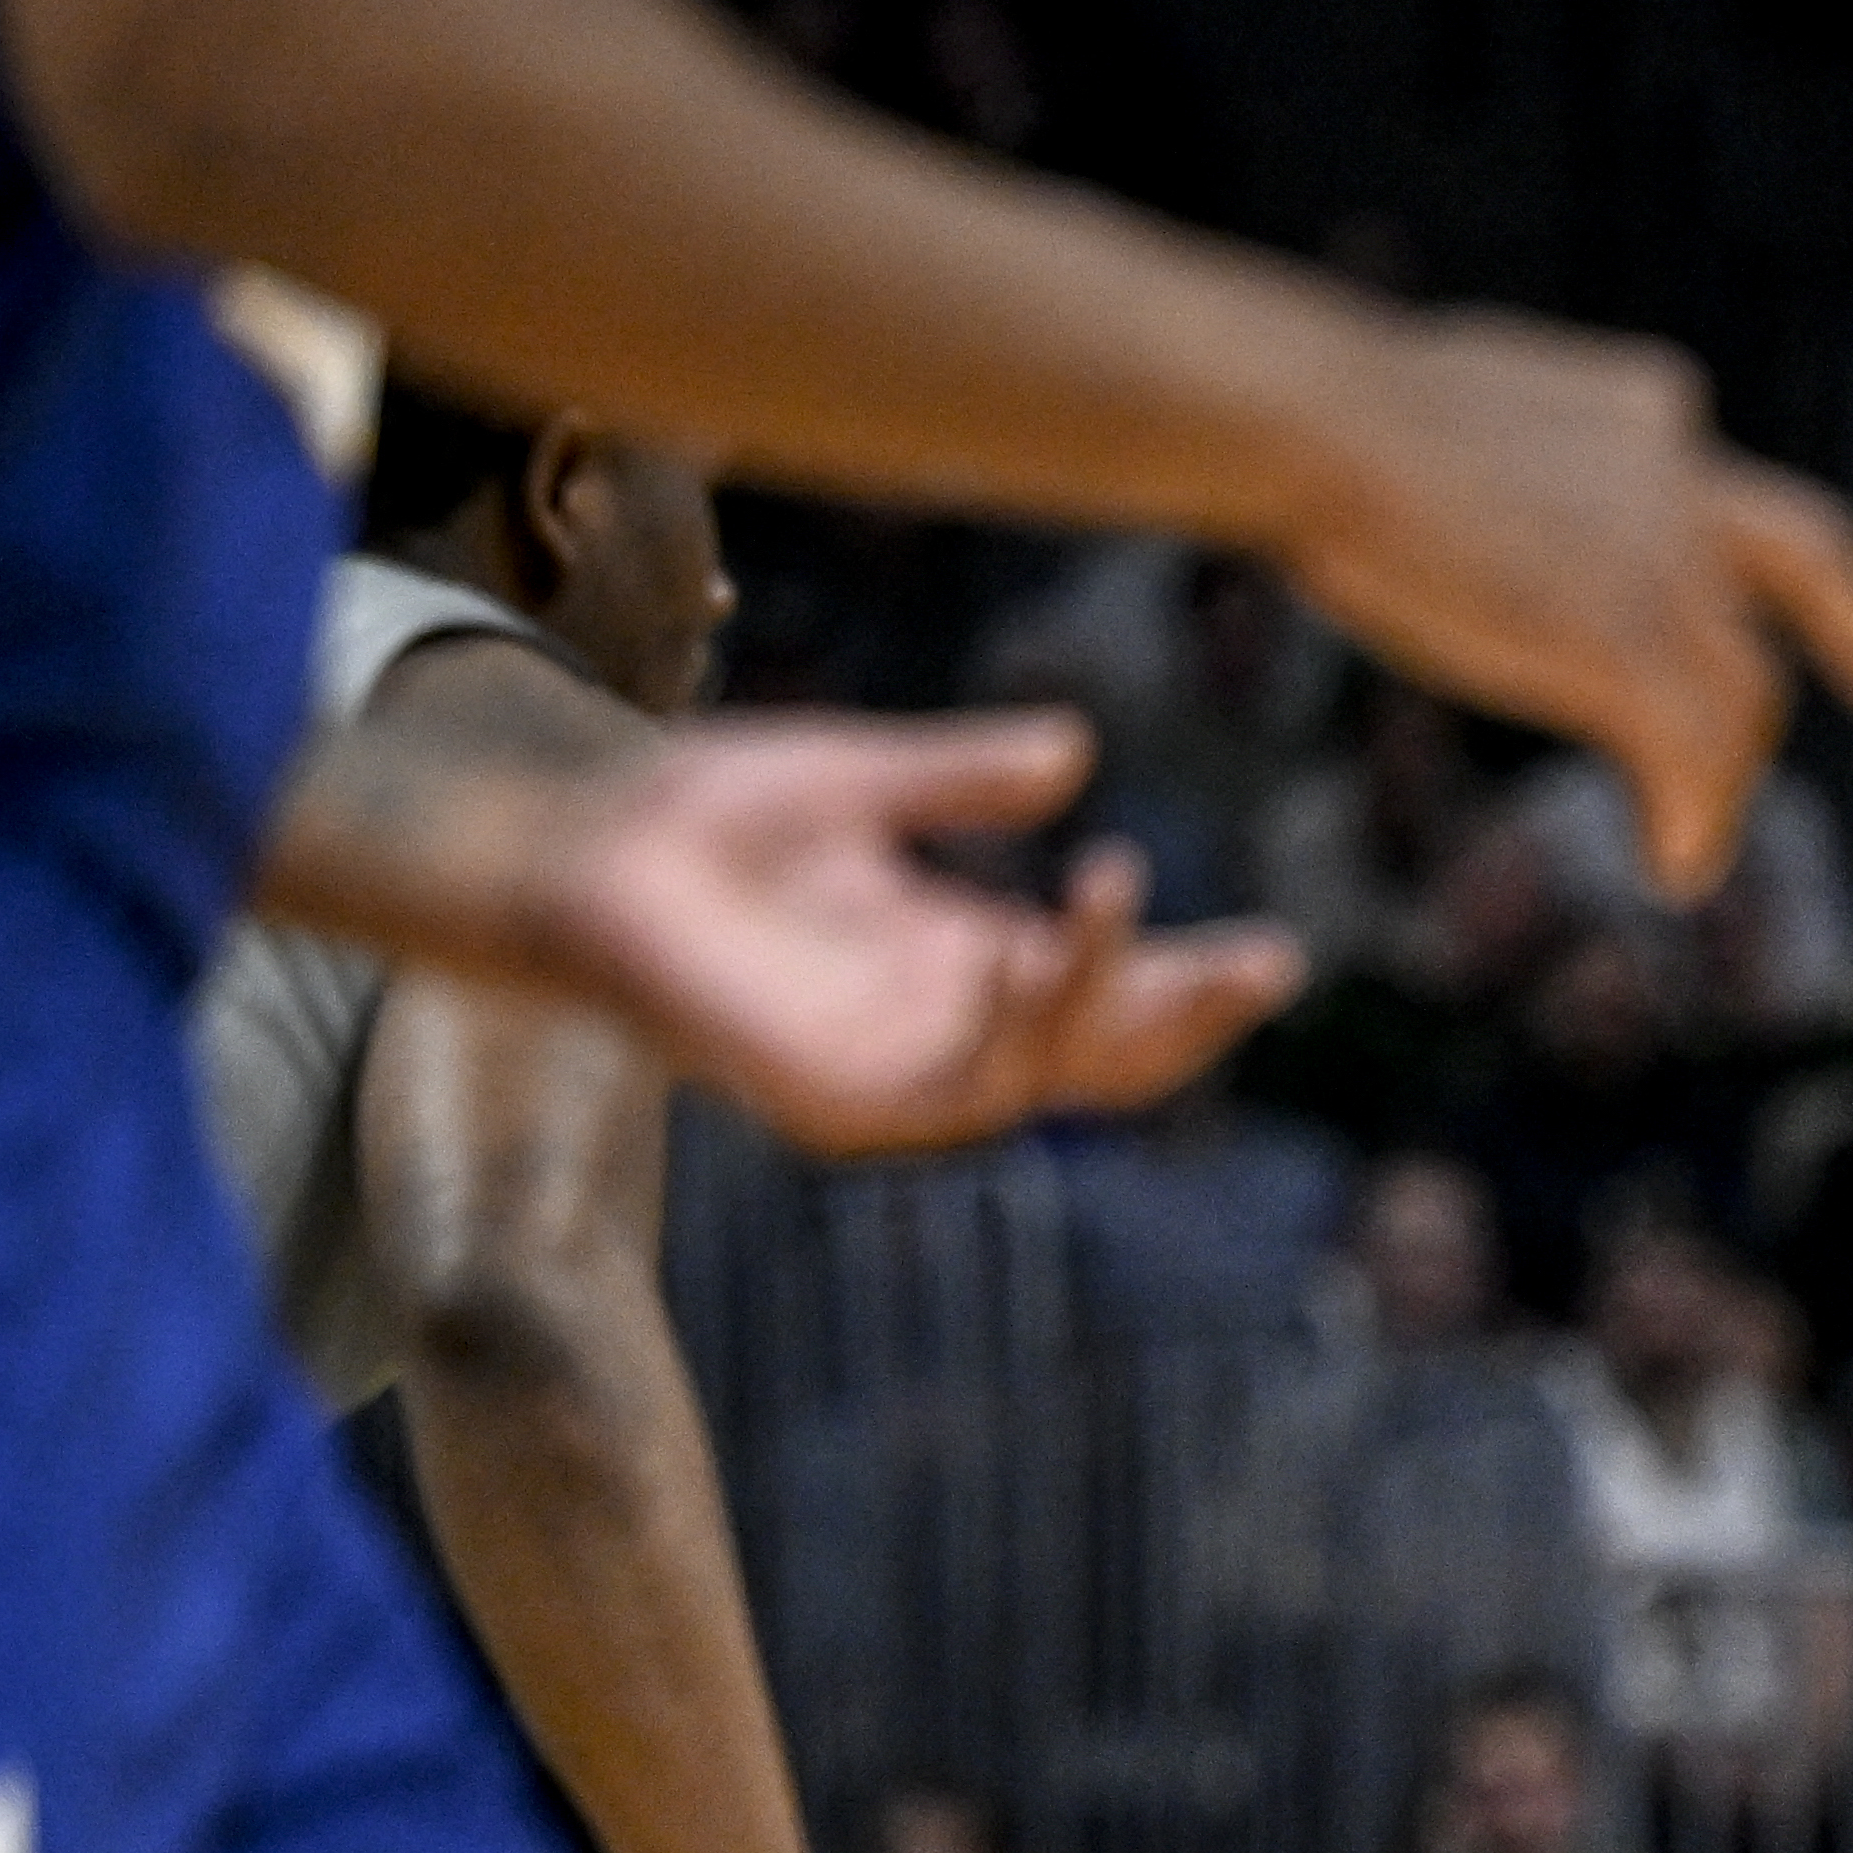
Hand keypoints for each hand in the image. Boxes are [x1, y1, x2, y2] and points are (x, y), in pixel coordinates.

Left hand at [548, 713, 1305, 1152]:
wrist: (577, 846)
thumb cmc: (697, 811)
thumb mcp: (860, 772)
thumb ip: (961, 774)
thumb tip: (1074, 747)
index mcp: (960, 961)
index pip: (1107, 993)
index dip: (1192, 980)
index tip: (1275, 952)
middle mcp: (944, 1029)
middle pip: (1109, 1056)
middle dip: (1192, 1012)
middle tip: (1268, 960)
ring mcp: (896, 1075)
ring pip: (1050, 1076)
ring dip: (1099, 998)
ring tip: (1112, 887)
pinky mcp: (838, 1104)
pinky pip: (957, 1089)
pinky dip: (1003, 1031)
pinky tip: (1028, 954)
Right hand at [1276, 316, 1852, 897]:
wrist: (1313, 420)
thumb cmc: (1319, 415)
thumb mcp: (1446, 422)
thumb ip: (1503, 467)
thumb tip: (1435, 495)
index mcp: (1635, 407)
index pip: (1721, 489)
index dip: (1762, 551)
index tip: (1807, 577)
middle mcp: (1681, 473)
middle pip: (1806, 566)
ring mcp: (1667, 562)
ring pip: (1747, 690)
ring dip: (1725, 775)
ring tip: (1690, 843)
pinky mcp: (1636, 644)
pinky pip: (1698, 760)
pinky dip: (1695, 822)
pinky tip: (1676, 868)